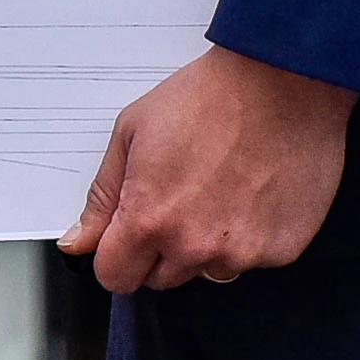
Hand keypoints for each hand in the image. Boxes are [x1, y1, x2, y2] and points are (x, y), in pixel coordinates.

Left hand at [59, 46, 355, 291]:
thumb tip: (77, 242)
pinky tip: (254, 191)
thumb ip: (103, 196)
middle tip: (182, 195)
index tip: (129, 235)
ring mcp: (241, 253)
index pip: (115, 277)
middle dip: (162, 247)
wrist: (282, 81)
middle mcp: (194, 247)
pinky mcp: (281, 250)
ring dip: (208, 244)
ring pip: (208, 270)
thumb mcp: (133, 132)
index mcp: (149, 220)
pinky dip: (250, 234)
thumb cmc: (208, 97)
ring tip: (223, 188)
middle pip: (161, 278)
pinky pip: (252, 259)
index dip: (118, 255)